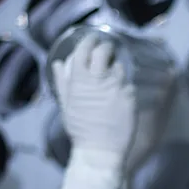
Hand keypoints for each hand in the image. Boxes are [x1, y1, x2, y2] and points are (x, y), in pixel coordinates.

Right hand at [51, 34, 135, 161]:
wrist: (100, 149)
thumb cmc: (81, 128)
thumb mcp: (66, 104)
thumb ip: (62, 81)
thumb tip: (58, 62)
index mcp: (79, 80)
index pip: (84, 49)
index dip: (89, 41)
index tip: (92, 38)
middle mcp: (99, 79)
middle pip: (104, 51)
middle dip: (106, 47)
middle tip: (106, 50)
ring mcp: (116, 87)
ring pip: (119, 66)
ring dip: (116, 67)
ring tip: (112, 78)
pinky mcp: (130, 96)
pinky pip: (128, 84)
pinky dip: (124, 86)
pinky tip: (119, 96)